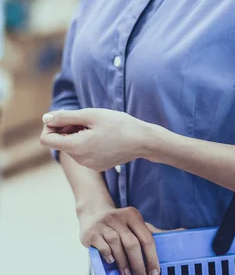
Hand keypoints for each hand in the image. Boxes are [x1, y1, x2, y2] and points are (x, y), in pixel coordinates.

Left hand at [40, 108, 155, 170]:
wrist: (142, 141)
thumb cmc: (118, 124)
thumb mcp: (91, 115)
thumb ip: (66, 117)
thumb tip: (45, 118)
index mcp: (76, 147)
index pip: (47, 139)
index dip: (52, 125)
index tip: (66, 117)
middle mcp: (80, 160)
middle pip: (61, 142)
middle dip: (68, 128)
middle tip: (86, 118)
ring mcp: (89, 165)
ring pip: (73, 146)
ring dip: (78, 134)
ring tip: (97, 126)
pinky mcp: (98, 165)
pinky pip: (84, 152)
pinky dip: (87, 141)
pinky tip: (103, 135)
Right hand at [79, 203, 159, 274]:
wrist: (93, 213)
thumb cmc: (119, 223)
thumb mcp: (134, 223)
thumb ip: (149, 232)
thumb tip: (180, 233)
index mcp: (133, 215)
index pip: (146, 238)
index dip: (152, 257)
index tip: (155, 272)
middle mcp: (119, 217)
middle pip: (132, 243)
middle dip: (139, 264)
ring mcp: (104, 224)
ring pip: (117, 245)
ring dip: (123, 263)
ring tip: (127, 274)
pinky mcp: (92, 232)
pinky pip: (102, 245)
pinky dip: (108, 255)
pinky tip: (111, 261)